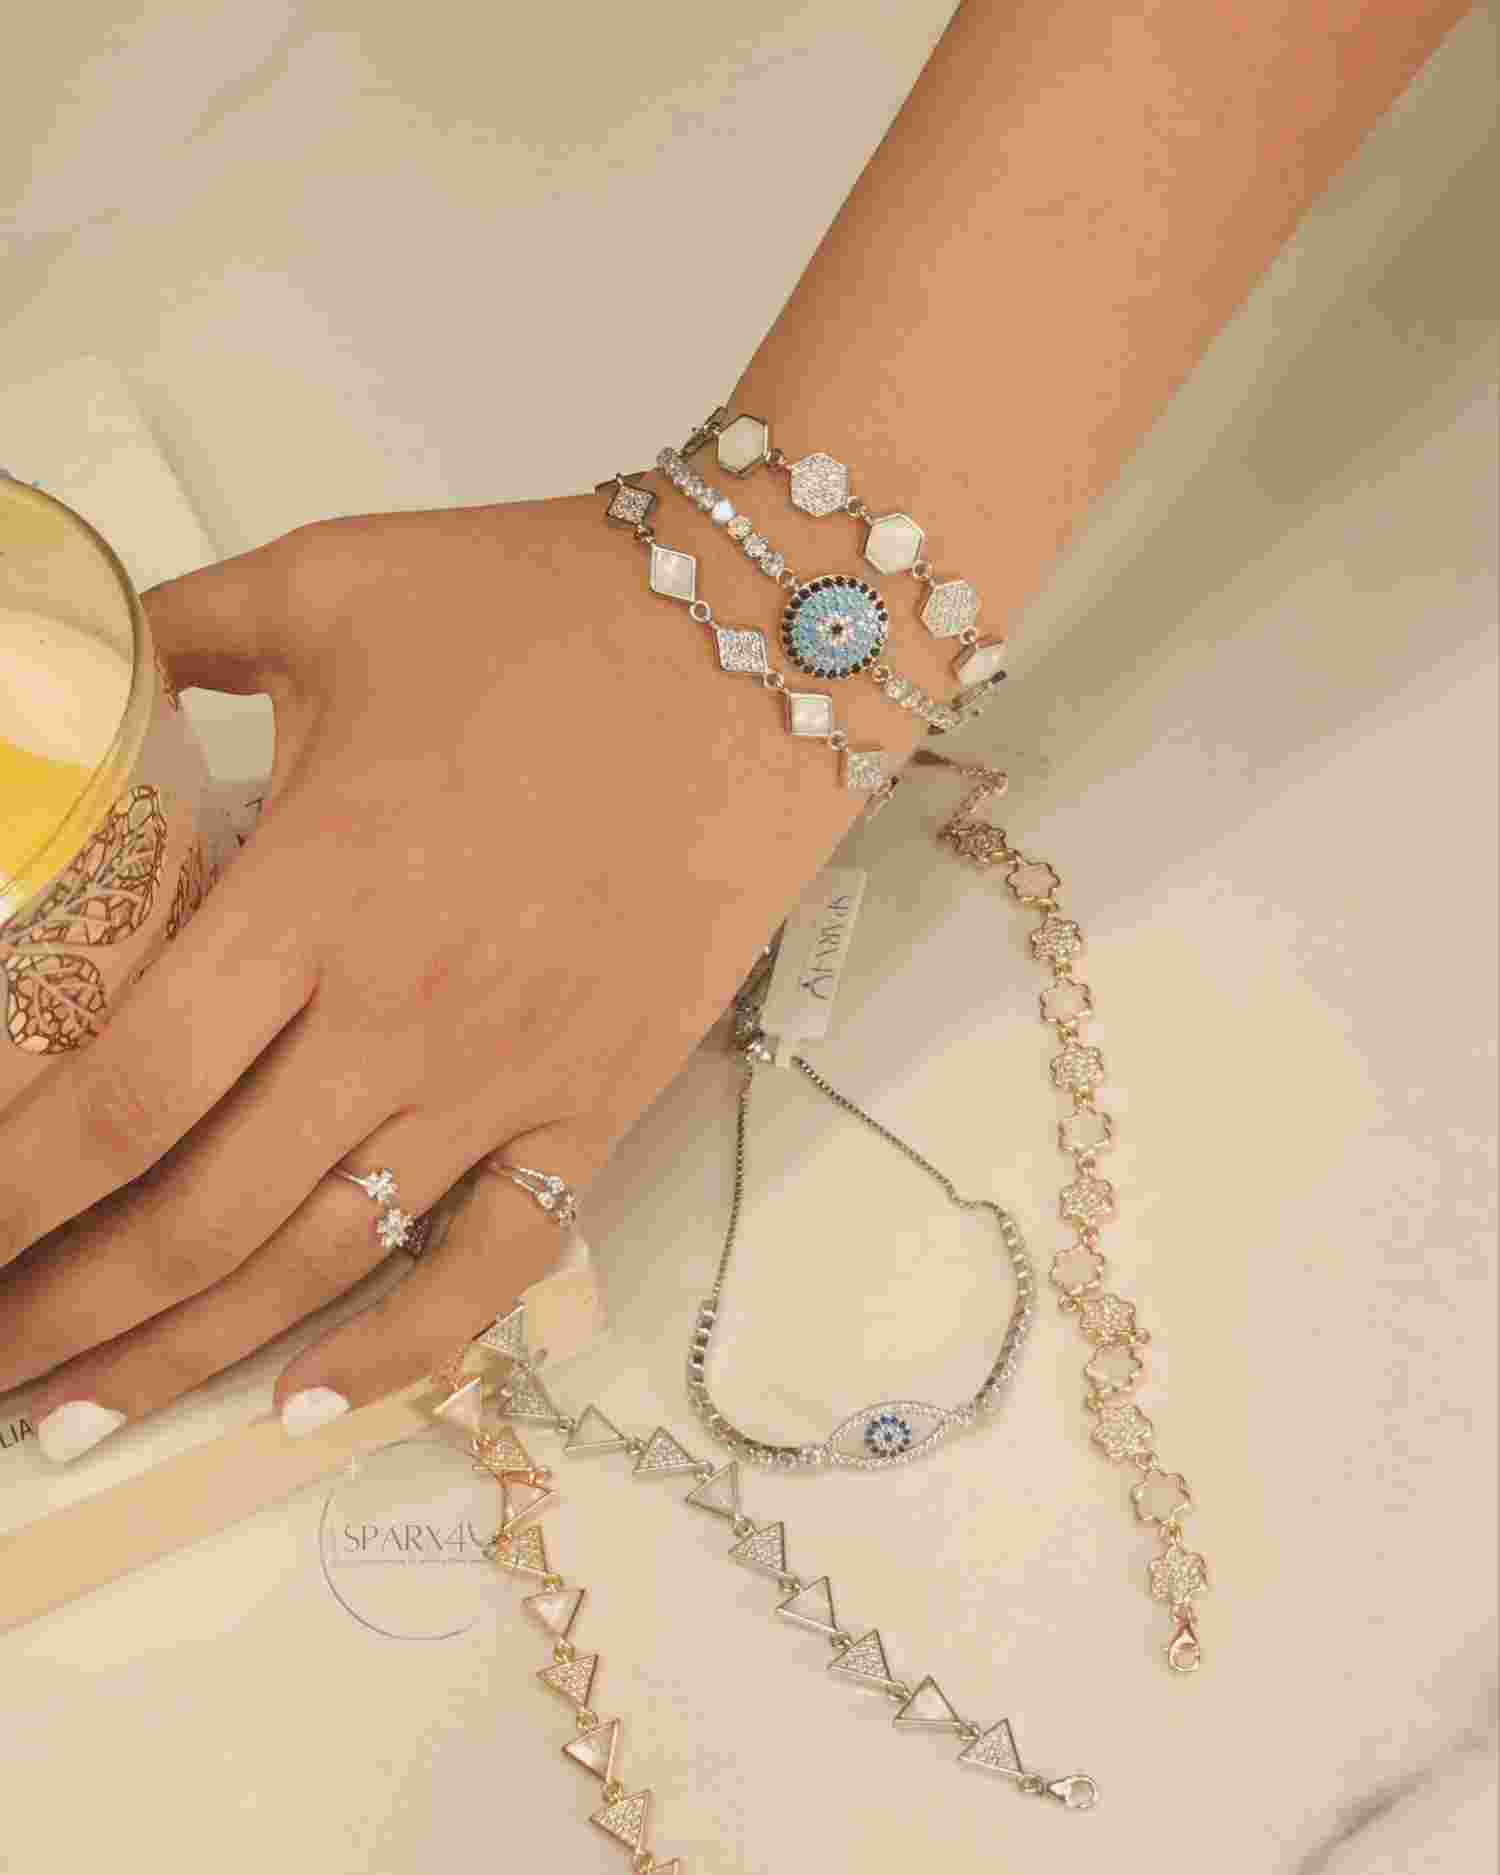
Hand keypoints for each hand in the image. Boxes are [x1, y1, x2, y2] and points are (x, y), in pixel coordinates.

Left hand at [0, 493, 932, 1457]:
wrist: (761, 649)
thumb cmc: (548, 609)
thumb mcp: (330, 582)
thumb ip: (172, 629)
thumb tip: (64, 663)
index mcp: (313, 891)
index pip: (122, 1091)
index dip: (8, 1188)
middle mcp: (398, 1018)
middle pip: (196, 1216)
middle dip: (61, 1307)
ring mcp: (507, 1078)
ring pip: (322, 1265)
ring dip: (185, 1355)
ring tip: (83, 1411)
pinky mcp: (598, 1101)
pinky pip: (496, 1264)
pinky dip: (401, 1352)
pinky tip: (309, 1404)